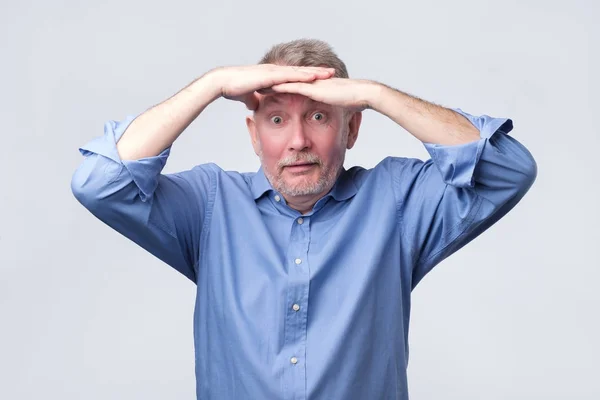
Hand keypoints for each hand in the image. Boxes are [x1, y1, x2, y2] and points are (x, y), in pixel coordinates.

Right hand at [210, 64, 335, 109]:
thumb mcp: (247, 97)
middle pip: (301, 71)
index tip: (321, 78)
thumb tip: (255, 105)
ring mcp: (274, 72)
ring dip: (315, 72)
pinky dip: (302, 76)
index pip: (294, 75)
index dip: (308, 76)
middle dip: (317, 72)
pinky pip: (290, 76)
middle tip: (333, 72)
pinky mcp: (270, 75)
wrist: (222, 82)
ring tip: (329, 73)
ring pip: (299, 71)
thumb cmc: (232, 88)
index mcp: (272, 76)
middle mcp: (275, 71)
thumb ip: (253, 100)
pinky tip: (313, 77)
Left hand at [264, 78, 379, 111]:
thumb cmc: (354, 102)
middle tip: (255, 85)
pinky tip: (267, 87)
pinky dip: (278, 86)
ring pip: (285, 82)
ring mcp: (310, 83)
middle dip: (270, 83)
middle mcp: (310, 83)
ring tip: (255, 85)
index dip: (280, 88)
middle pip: (286, 81)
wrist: (362, 94)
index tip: (267, 90)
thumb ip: (331, 111)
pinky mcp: (312, 87)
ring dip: (270, 83)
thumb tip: (328, 118)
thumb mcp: (337, 107)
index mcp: (314, 87)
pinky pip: (292, 86)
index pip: (293, 86)